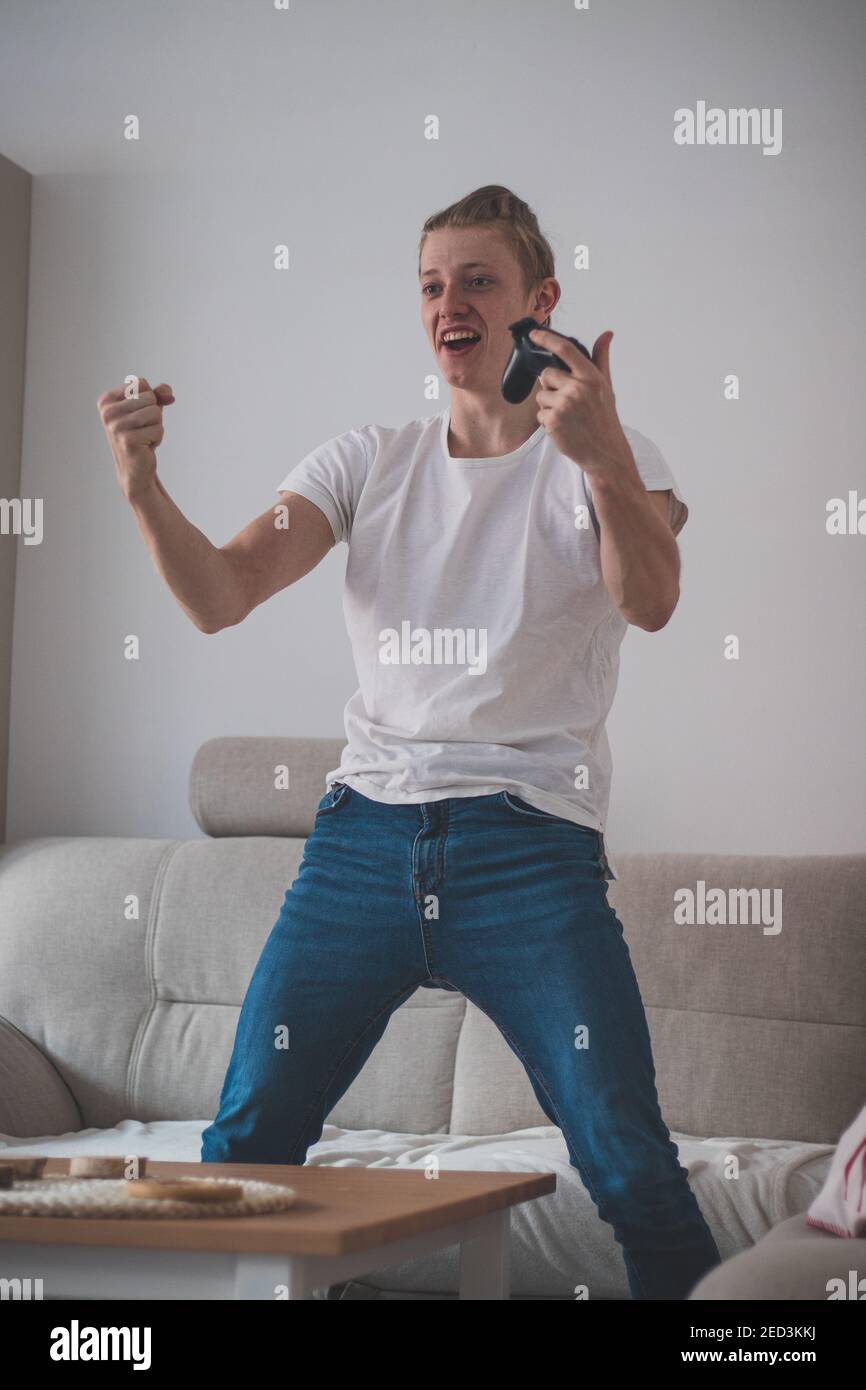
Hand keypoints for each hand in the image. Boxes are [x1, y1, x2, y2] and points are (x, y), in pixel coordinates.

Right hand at [97, 377, 174, 498]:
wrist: (136, 467)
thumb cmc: (142, 434)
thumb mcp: (149, 409)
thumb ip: (158, 394)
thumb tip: (168, 392)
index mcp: (106, 401)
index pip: (140, 382)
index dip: (149, 398)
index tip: (139, 415)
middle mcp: (107, 412)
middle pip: (149, 397)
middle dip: (154, 414)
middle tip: (143, 428)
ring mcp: (115, 426)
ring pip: (155, 412)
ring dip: (157, 426)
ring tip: (144, 437)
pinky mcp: (128, 440)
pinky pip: (158, 429)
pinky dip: (157, 438)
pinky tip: (145, 446)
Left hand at [530, 328, 630, 477]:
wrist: (604, 451)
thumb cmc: (604, 418)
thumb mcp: (606, 386)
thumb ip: (601, 358)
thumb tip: (606, 335)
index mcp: (591, 377)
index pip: (565, 349)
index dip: (546, 338)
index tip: (534, 333)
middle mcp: (578, 388)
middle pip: (546, 374)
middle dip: (550, 385)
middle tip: (565, 399)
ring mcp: (564, 405)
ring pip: (541, 395)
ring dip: (549, 404)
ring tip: (567, 415)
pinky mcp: (553, 421)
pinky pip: (540, 413)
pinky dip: (548, 420)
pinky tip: (563, 426)